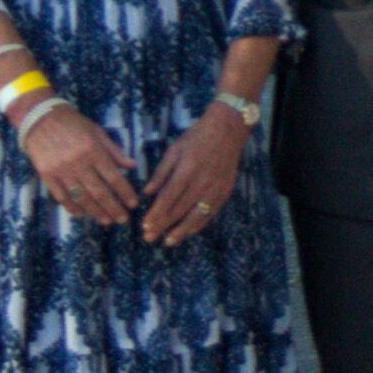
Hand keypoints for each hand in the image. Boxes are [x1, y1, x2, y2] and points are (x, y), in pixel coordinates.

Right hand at [16, 97, 141, 226]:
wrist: (40, 118)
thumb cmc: (73, 123)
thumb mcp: (97, 132)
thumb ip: (114, 151)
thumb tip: (132, 166)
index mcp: (93, 151)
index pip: (113, 177)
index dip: (125, 193)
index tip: (133, 204)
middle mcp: (78, 163)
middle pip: (99, 192)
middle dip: (113, 208)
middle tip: (123, 219)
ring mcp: (61, 170)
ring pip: (81, 197)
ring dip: (95, 212)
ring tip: (106, 221)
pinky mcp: (46, 175)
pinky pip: (61, 196)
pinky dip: (72, 207)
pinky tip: (81, 214)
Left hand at [134, 103, 252, 244]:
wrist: (228, 130)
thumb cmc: (197, 138)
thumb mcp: (174, 150)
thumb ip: (161, 173)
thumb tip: (146, 194)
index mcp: (187, 170)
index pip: (168, 198)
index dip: (156, 213)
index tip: (145, 226)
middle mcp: (202, 182)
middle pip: (180, 209)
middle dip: (163, 225)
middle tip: (149, 238)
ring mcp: (216, 189)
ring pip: (196, 215)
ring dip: (181, 231)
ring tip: (168, 242)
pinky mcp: (225, 192)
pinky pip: (211, 213)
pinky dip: (199, 224)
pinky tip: (188, 232)